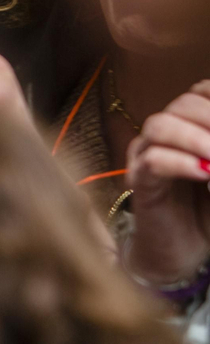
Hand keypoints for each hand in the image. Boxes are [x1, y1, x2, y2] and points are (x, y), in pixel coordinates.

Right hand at [124, 82, 209, 286]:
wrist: (183, 252)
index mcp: (190, 126)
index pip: (200, 91)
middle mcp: (165, 135)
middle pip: (182, 104)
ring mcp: (147, 156)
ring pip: (159, 126)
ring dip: (195, 137)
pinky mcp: (140, 183)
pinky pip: (152, 161)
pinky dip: (180, 163)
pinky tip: (204, 173)